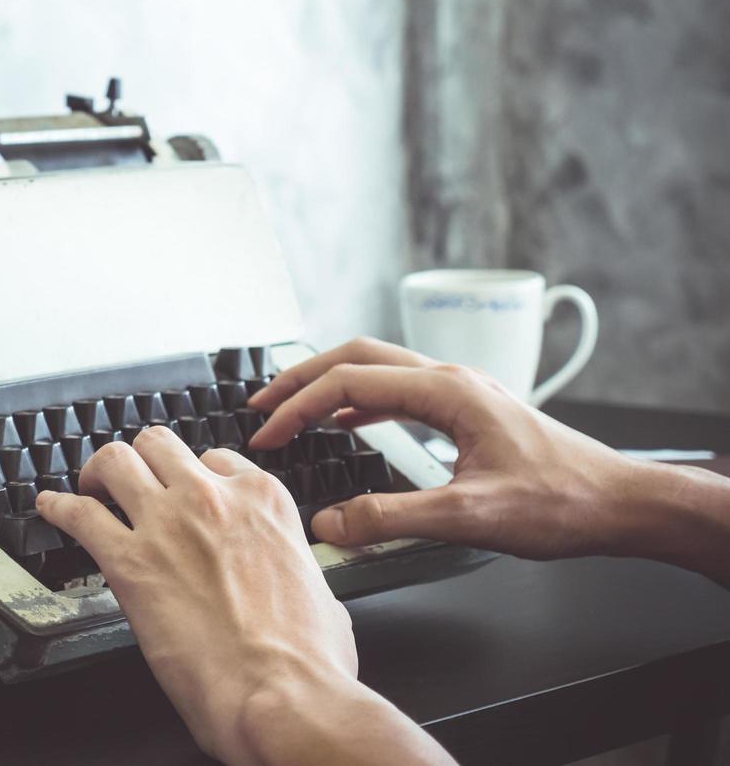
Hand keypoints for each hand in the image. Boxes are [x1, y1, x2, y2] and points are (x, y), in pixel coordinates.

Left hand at [35, 428, 451, 764]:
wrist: (280, 694)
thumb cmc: (308, 658)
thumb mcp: (319, 592)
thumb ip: (291, 566)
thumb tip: (289, 580)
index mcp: (263, 502)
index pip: (216, 460)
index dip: (194, 477)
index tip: (183, 493)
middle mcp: (212, 499)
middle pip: (160, 445)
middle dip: (142, 461)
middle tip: (130, 482)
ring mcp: (166, 523)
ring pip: (116, 460)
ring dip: (99, 472)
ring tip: (90, 487)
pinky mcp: (128, 561)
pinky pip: (78, 515)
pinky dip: (58, 508)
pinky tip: (50, 509)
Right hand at [246, 338, 727, 573]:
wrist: (620, 504)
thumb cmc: (563, 502)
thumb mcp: (468, 518)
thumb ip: (391, 519)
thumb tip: (330, 523)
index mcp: (446, 392)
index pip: (348, 383)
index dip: (298, 407)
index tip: (268, 435)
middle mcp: (450, 379)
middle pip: (355, 357)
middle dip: (300, 378)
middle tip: (260, 405)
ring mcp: (459, 391)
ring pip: (376, 369)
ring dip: (327, 385)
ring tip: (291, 410)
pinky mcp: (467, 411)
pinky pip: (398, 391)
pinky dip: (359, 402)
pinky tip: (347, 424)